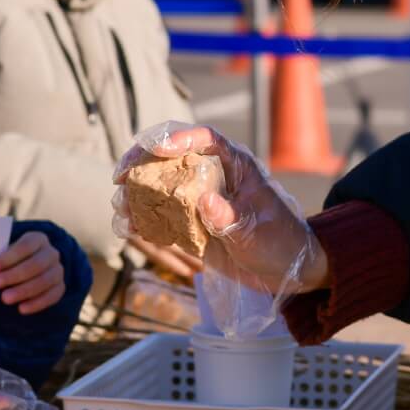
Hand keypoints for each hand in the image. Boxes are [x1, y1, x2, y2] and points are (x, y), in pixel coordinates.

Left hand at [0, 230, 65, 314]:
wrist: (27, 269)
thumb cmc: (11, 261)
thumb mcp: (5, 255)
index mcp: (37, 239)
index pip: (25, 245)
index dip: (9, 257)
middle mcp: (51, 253)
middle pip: (36, 264)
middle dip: (15, 275)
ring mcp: (58, 270)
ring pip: (45, 281)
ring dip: (24, 291)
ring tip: (5, 298)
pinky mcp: (60, 287)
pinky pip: (52, 296)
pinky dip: (36, 304)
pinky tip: (21, 309)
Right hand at [117, 124, 327, 295]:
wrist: (288, 271)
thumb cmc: (282, 240)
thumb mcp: (257, 229)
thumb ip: (229, 216)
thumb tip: (204, 202)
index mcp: (236, 166)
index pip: (206, 140)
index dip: (179, 138)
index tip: (157, 149)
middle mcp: (213, 178)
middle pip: (172, 160)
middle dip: (142, 164)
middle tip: (120, 176)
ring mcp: (199, 202)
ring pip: (161, 189)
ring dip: (136, 195)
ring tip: (120, 206)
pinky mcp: (192, 226)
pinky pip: (162, 218)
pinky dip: (142, 221)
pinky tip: (127, 227)